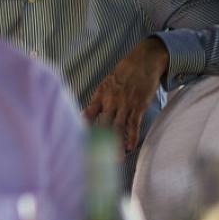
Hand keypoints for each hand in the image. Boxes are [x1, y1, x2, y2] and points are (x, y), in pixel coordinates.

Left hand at [83, 37, 168, 151]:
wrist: (143, 61)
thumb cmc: (124, 73)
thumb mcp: (106, 84)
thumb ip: (98, 100)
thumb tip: (86, 115)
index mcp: (99, 96)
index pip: (86, 114)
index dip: (81, 127)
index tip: (75, 139)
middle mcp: (109, 101)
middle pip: (101, 124)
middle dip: (97, 141)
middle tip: (94, 156)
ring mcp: (124, 104)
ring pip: (116, 127)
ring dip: (115, 144)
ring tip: (113, 158)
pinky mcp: (138, 105)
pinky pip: (133, 123)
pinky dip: (131, 136)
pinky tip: (129, 147)